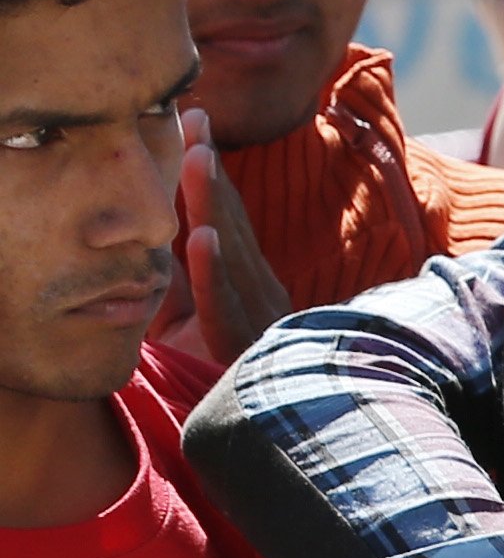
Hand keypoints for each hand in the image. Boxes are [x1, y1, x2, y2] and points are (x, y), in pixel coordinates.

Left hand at [154, 110, 287, 359]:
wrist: (281, 440)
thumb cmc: (236, 383)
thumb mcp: (201, 326)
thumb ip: (187, 286)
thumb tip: (169, 241)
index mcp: (250, 283)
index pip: (226, 218)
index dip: (208, 174)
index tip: (193, 126)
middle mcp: (262, 292)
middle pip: (231, 221)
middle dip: (210, 170)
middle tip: (193, 117)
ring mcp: (261, 317)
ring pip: (232, 251)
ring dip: (214, 203)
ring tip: (196, 157)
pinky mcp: (251, 346)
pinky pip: (228, 304)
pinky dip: (215, 270)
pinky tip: (200, 238)